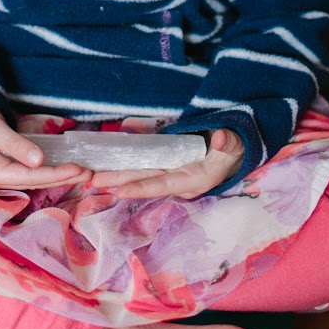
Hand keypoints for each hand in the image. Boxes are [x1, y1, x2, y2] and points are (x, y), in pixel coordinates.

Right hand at [0, 95, 91, 190]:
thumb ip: (15, 144)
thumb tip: (40, 161)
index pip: (31, 177)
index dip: (57, 174)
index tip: (79, 169)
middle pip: (36, 182)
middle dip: (63, 178)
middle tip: (90, 174)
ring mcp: (0, 172)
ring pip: (35, 178)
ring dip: (58, 175)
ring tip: (82, 172)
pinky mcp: (5, 164)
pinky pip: (30, 171)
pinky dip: (49, 168)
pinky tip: (63, 166)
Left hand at [89, 129, 244, 200]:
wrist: (237, 151)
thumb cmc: (235, 149)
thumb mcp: (236, 145)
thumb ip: (229, 143)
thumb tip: (221, 138)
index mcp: (194, 180)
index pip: (163, 185)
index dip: (141, 187)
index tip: (118, 190)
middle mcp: (179, 180)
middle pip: (145, 181)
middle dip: (118, 182)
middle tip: (91, 182)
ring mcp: (172, 172)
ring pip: (141, 174)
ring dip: (118, 175)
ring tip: (93, 177)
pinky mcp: (168, 164)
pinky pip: (145, 166)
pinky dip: (128, 166)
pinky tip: (110, 165)